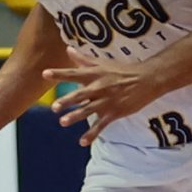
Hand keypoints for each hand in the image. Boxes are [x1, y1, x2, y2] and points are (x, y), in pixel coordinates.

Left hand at [45, 50, 163, 144]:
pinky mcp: (114, 112)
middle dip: (67, 101)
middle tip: (55, 107)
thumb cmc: (122, 70)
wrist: (147, 80)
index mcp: (94, 74)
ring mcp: (106, 101)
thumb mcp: (102, 63)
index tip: (45, 73)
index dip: (59, 74)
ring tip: (63, 122)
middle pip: (80, 94)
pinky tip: (82, 142)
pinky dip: (92, 134)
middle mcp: (99, 87)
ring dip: (76, 116)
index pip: (73, 73)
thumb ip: (83, 59)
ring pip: (88, 110)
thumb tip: (68, 49)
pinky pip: (101, 125)